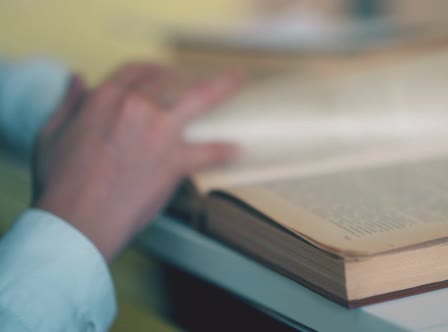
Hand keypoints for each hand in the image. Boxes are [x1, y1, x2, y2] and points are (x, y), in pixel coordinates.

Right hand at [32, 63, 240, 261]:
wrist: (78, 219)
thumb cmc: (60, 182)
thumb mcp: (52, 134)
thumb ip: (68, 103)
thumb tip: (77, 78)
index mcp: (105, 97)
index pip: (133, 71)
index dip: (147, 69)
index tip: (156, 73)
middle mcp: (136, 106)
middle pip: (166, 79)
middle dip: (179, 76)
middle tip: (191, 79)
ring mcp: (159, 132)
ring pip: (199, 99)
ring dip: (222, 87)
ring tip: (239, 81)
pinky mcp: (175, 160)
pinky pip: (208, 151)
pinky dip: (224, 151)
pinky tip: (237, 149)